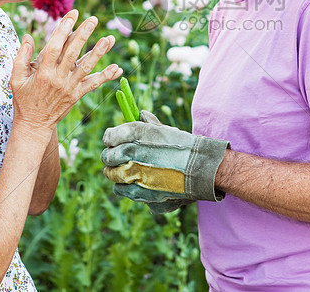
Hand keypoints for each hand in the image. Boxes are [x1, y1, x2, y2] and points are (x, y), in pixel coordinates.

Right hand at [11, 10, 121, 134]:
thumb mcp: (16, 79)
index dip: (64, 30)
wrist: (34, 125)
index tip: (72, 15)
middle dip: (83, 35)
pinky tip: (117, 68)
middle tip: (93, 20)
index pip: (54, 47)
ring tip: (109, 39)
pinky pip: (92, 84)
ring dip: (98, 53)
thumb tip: (28, 37)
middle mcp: (57, 78)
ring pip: (86, 67)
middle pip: (72, 53)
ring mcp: (69, 87)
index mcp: (42, 72)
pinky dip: (105, 76)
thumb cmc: (24, 99)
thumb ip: (21, 58)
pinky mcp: (77, 95)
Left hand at [101, 110, 228, 205]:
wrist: (201, 168)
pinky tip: (138, 184)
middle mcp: (132, 154)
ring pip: (113, 178)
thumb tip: (139, 114)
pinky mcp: (142, 194)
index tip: (112, 142)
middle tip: (116, 158)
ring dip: (117, 175)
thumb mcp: (165, 129)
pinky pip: (124, 192)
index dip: (110, 139)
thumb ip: (148, 123)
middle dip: (110, 158)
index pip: (109, 137)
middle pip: (107, 158)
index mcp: (135, 134)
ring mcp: (136, 176)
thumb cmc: (184, 146)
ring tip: (127, 173)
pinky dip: (129, 189)